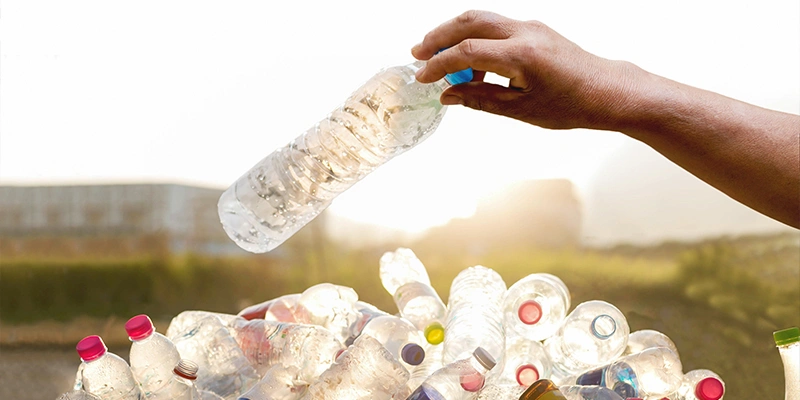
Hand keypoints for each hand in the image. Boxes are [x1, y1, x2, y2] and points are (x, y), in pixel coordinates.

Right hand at [412, 10, 640, 130]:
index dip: (439, 65)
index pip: (467, 52)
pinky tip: (469, 65)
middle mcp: (526, 33)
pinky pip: (495, 27)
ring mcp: (531, 26)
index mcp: (523, 56)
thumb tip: (449, 95)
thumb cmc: (572, 104)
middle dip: (438, 37)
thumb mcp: (521, 110)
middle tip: (418, 55)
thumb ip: (480, 99)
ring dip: (454, 34)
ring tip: (438, 59)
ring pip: (481, 19)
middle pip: (469, 22)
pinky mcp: (533, 29)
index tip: (422, 78)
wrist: (607, 91)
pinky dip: (474, 39)